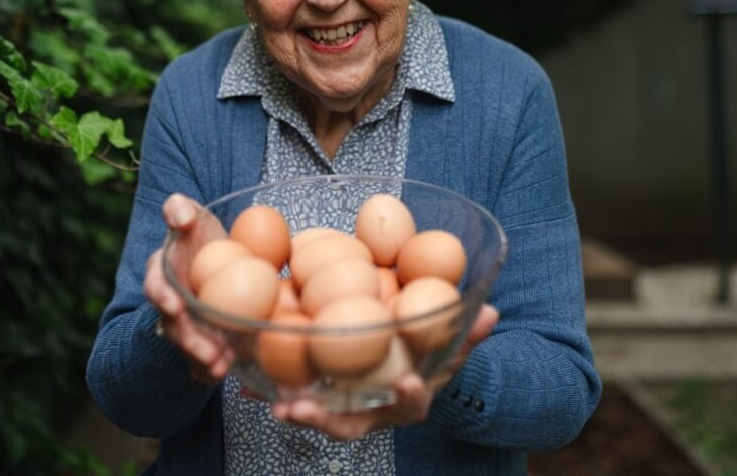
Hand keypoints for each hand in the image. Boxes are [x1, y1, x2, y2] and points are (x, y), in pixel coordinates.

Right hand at [143, 193, 233, 383]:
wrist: (218, 258)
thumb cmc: (201, 236)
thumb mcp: (193, 216)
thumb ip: (180, 210)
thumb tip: (180, 215)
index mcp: (162, 274)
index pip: (155, 286)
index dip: (162, 297)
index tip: (175, 305)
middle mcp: (170, 303)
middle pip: (173, 326)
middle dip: (188, 341)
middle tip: (208, 352)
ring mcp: (185, 325)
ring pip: (189, 348)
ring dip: (203, 360)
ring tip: (221, 368)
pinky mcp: (201, 340)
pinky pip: (203, 360)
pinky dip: (212, 368)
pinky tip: (230, 370)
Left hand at [269, 303, 499, 440]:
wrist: (407, 368)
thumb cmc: (430, 357)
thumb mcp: (453, 346)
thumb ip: (470, 332)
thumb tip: (490, 312)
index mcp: (406, 399)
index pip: (411, 403)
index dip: (409, 394)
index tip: (405, 380)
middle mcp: (373, 411)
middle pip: (349, 424)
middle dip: (325, 420)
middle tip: (302, 408)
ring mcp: (345, 408)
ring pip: (317, 416)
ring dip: (293, 409)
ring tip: (270, 400)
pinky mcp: (320, 395)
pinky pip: (294, 396)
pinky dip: (270, 391)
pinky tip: (246, 382)